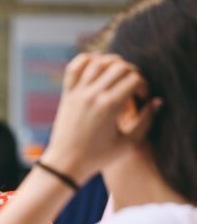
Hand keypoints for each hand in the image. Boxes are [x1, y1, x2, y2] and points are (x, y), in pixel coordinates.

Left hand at [44, 53, 160, 184]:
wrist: (66, 164)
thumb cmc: (98, 157)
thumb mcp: (127, 143)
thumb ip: (145, 121)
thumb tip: (156, 101)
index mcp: (109, 106)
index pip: (134, 79)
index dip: (144, 85)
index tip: (142, 98)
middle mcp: (93, 95)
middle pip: (119, 67)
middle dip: (133, 72)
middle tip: (133, 86)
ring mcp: (78, 93)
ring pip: (99, 62)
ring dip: (114, 63)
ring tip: (119, 75)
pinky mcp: (67, 94)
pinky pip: (74, 68)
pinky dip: (86, 60)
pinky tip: (96, 64)